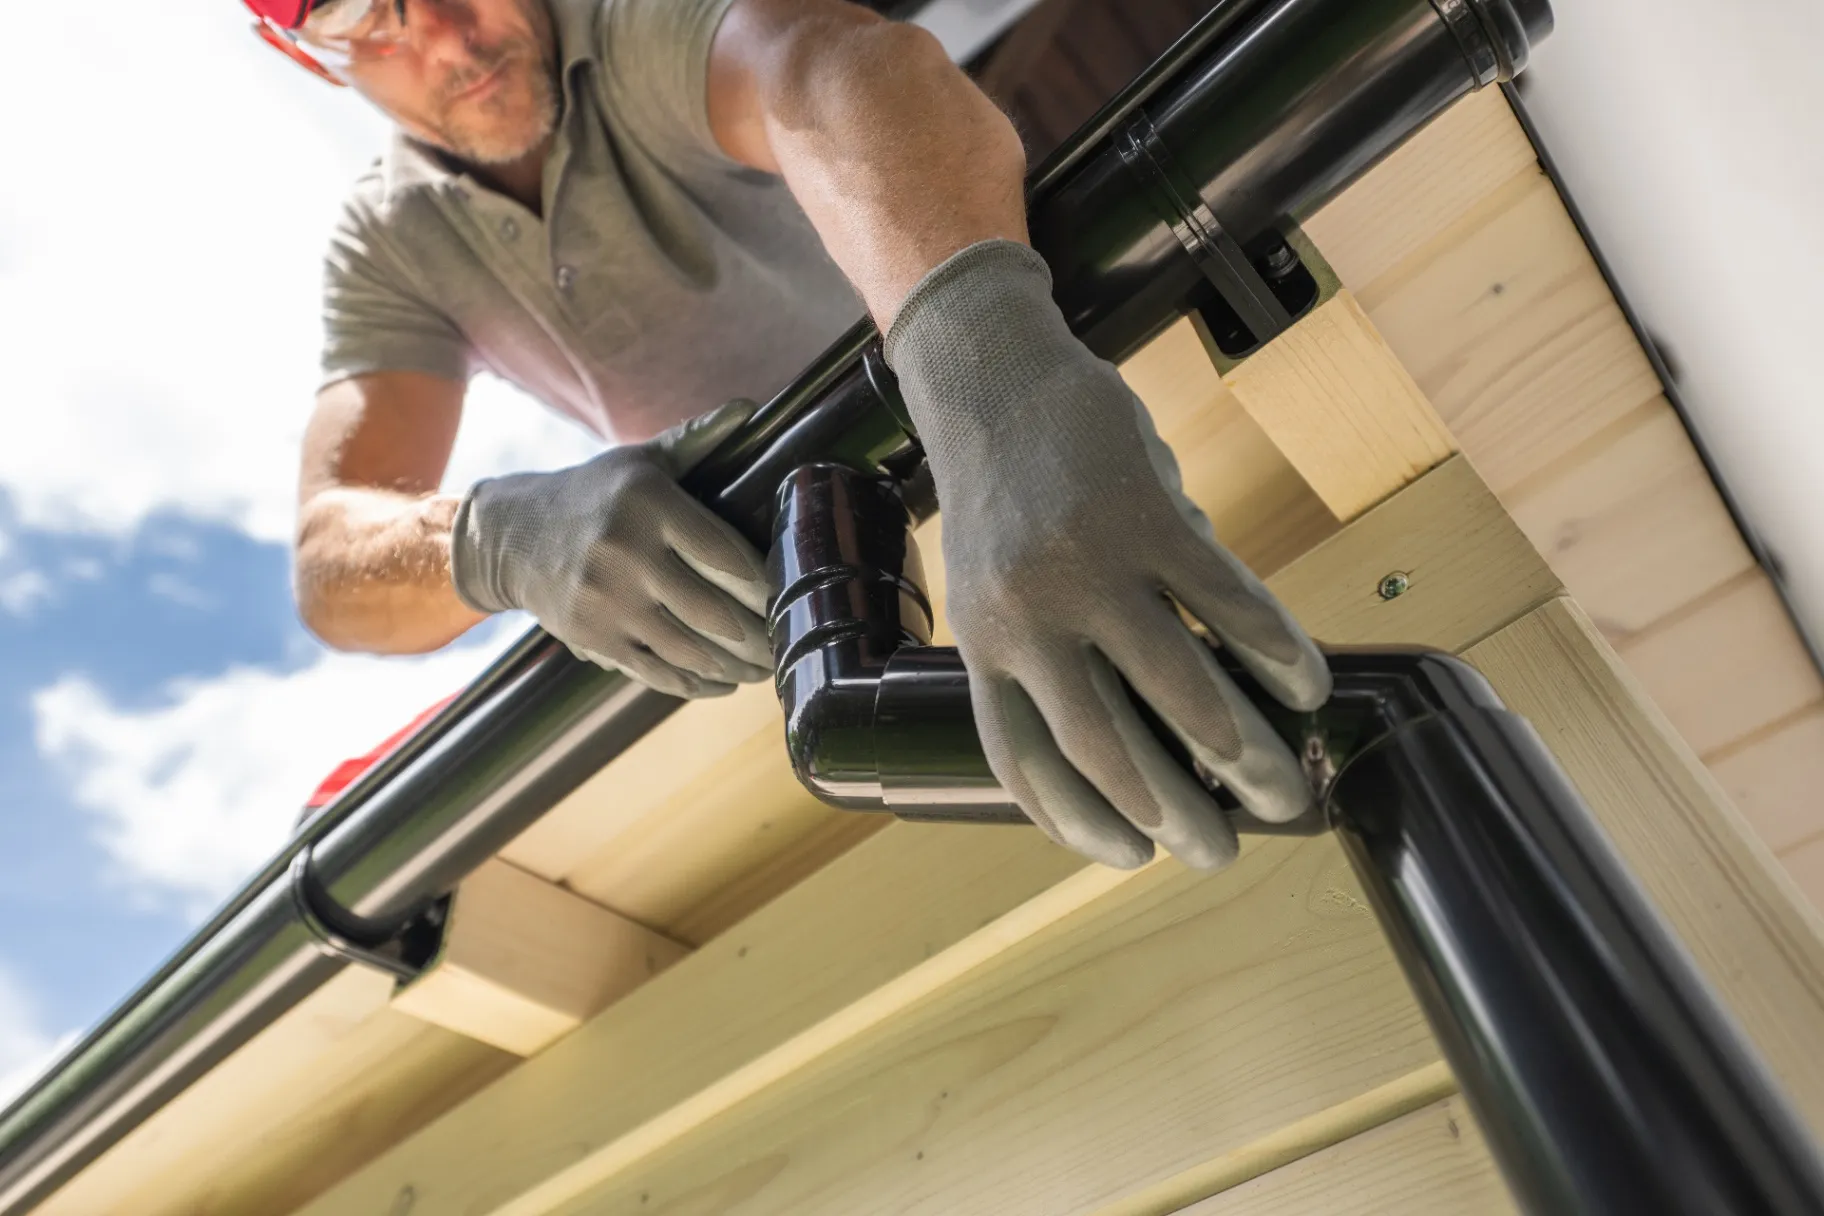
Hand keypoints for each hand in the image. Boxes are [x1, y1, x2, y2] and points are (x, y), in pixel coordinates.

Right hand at [450, 400, 771, 698]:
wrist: (512, 536)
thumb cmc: (593, 493)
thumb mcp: (641, 460)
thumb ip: (698, 439)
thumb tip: (749, 408)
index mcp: (648, 504)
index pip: (726, 554)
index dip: (767, 585)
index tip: (794, 597)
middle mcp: (626, 554)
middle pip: (715, 611)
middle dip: (761, 636)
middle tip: (789, 645)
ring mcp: (607, 602)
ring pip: (691, 649)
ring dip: (738, 666)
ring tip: (766, 669)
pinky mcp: (592, 639)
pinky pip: (657, 671)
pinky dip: (698, 683)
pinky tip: (725, 682)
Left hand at [884, 240, 1332, 869]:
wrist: (993, 378)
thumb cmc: (1004, 496)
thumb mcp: (998, 588)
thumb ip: (1060, 654)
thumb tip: (1149, 722)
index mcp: (981, 647)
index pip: (1024, 763)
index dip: (1076, 822)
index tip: (1130, 857)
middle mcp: (1027, 620)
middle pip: (1107, 748)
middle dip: (1174, 816)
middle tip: (1221, 855)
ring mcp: (1086, 568)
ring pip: (1180, 689)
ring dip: (1242, 752)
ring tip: (1283, 789)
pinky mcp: (1145, 516)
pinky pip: (1227, 604)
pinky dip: (1275, 651)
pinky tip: (1305, 684)